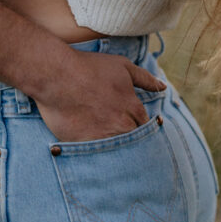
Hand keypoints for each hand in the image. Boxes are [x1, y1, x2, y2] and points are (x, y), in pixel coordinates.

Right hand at [33, 48, 164, 142]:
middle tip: (114, 130)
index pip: (144, 124)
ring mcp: (104, 135)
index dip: (136, 123)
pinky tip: (91, 146)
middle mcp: (122, 124)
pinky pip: (97, 154)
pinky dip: (96, 151)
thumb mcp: (122, 67)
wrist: (57, 75)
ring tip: (103, 138)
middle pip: (133, 138)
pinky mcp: (86, 144)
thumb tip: (163, 87)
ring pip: (117, 149)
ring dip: (114, 146)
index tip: (127, 121)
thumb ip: (145, 78)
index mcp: (132, 107)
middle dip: (128, 136)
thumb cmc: (89, 67)